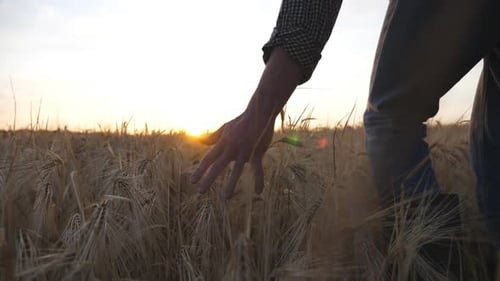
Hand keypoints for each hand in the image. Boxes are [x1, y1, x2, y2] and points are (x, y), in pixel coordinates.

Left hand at [190, 47, 301, 198]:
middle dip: (208, 179)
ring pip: (236, 171)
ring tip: (225, 197)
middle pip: (217, 167)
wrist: (258, 114)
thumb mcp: (225, 129)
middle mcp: (231, 149)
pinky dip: (259, 181)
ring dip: (230, 185)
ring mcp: (244, 152)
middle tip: (200, 191)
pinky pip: (257, 170)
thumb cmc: (241, 122)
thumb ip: (212, 137)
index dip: (200, 170)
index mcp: (223, 144)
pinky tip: (258, 192)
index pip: (208, 159)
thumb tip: (199, 140)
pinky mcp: (256, 153)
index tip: (192, 181)